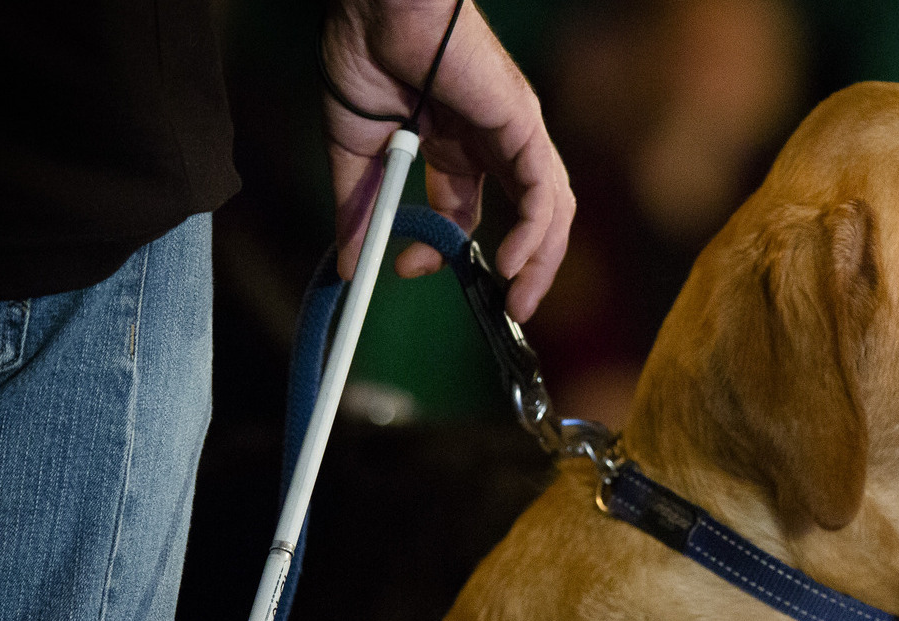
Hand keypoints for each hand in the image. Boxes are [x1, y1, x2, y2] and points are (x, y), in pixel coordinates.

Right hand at [322, 0, 573, 320]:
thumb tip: (350, 266)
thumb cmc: (364, 52)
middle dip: (521, 270)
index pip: (463, 214)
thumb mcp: (357, 150)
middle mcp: (491, 143)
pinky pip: (543, 191)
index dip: (441, 249)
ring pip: (548, 211)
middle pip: (526, 219)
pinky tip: (509, 262)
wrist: (375, 6)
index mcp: (454, 145)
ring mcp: (514, 133)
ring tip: (518, 301)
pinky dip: (534, 233)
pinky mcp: (523, 124)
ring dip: (539, 263)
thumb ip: (361, 208)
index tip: (407, 267)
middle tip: (506, 312)